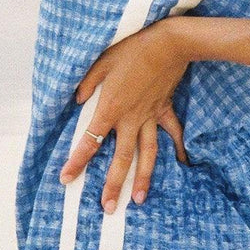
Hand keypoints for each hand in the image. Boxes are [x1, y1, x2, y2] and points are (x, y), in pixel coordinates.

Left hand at [58, 18, 190, 210]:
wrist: (168, 42)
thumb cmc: (131, 48)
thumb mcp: (100, 62)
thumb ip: (86, 84)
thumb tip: (77, 100)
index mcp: (111, 108)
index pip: (90, 141)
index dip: (77, 161)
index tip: (66, 178)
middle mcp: (131, 118)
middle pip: (121, 158)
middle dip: (114, 184)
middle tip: (108, 207)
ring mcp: (150, 116)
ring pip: (147, 153)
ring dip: (144, 178)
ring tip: (140, 200)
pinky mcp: (165, 108)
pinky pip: (172, 132)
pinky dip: (178, 148)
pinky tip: (183, 164)